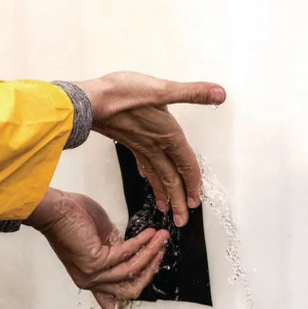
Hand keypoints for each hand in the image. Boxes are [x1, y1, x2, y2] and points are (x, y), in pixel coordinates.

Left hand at [25, 188, 169, 308]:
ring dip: (151, 253)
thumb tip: (137, 253)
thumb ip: (119, 251)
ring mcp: (93, 274)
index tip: (155, 265)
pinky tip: (150, 234)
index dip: (140, 284)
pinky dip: (141, 244)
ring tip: (162, 238)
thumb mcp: (103, 240)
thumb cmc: (74, 219)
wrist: (56, 209)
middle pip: (130, 289)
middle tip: (161, 251)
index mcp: (92, 278)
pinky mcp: (95, 262)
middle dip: (151, 269)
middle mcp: (91, 281)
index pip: (118, 296)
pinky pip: (126, 256)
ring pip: (132, 272)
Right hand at [74, 72, 225, 226]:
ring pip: (156, 176)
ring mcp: (140, 146)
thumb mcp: (161, 89)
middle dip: (178, 201)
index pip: (186, 165)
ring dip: (163, 194)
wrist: (87, 102)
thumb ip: (193, 92)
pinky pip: (142, 164)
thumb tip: (219, 94)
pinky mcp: (128, 142)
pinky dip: (148, 174)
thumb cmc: (120, 95)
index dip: (194, 183)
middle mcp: (154, 145)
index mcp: (167, 135)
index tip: (197, 201)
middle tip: (183, 219)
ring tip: (166, 209)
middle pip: (171, 179)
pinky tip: (147, 177)